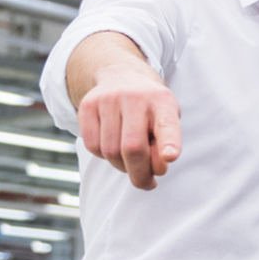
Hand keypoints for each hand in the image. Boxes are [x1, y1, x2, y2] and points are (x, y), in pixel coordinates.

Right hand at [78, 67, 181, 189]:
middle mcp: (135, 96)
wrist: (122, 76)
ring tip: (131, 160)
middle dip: (140, 174)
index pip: (166, 124)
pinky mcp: (88, 105)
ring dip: (122, 167)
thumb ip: (165, 145)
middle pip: (133, 148)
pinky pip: (92, 146)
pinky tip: (113, 146)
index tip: (170, 157)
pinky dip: (103, 156)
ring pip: (110, 151)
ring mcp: (108, 99)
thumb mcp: (167, 121)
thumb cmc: (150, 108)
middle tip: (146, 184)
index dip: (169, 142)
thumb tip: (155, 169)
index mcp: (162, 101)